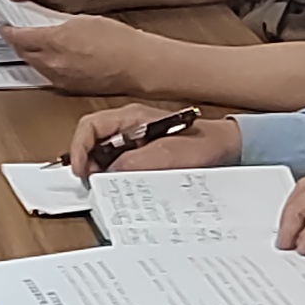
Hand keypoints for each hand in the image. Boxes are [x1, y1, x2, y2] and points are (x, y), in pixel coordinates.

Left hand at [9, 13, 161, 96]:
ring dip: (30, 55)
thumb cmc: (119, 41)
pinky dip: (44, 66)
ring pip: (34, 65)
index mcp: (55, 40)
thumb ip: (58, 23)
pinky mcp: (68, 88)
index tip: (5, 25)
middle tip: (16, 32)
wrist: (137, 64)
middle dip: (17, 42)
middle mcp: (54, 62)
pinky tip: (52, 58)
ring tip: (35, 44)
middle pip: (23, 52)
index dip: (9, 30)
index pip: (19, 36)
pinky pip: (48, 76)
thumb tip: (44, 24)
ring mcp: (60, 78)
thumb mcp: (83, 20)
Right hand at [67, 103, 243, 174]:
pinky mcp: (141, 153)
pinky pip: (117, 163)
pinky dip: (113, 175)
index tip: (80, 170)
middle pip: (92, 140)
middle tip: (91, 183)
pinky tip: (122, 187)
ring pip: (102, 154)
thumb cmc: (202, 143)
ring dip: (100, 171)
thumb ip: (135, 162)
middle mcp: (128, 126)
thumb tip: (106, 174)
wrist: (226, 146)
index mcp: (130, 117)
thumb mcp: (168, 154)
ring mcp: (133, 139)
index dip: (78, 147)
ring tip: (105, 187)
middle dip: (86, 162)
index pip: (90, 126)